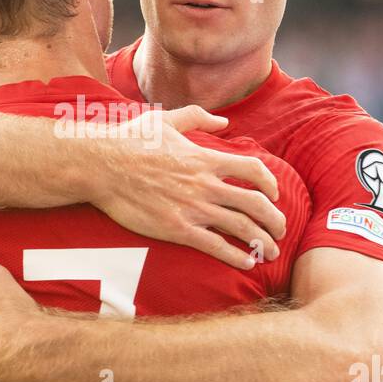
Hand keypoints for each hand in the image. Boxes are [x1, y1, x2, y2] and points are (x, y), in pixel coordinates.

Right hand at [87, 105, 286, 268]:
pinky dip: (236, 256)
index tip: (275, 194)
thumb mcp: (166, 120)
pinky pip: (216, 246)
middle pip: (255, 204)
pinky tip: (247, 263)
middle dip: (275, 220)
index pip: (253, 170)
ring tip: (271, 252)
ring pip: (241, 227)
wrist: (101, 165)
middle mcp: (205, 184)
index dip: (270, 183)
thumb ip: (197, 118)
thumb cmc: (129, 140)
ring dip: (262, 242)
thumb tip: (224, 121)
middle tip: (282, 231)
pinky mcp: (177, 229)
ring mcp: (192, 208)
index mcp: (205, 158)